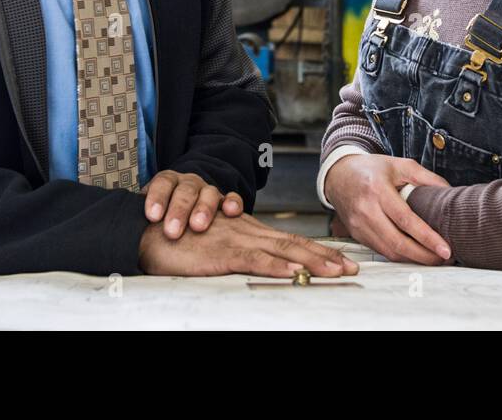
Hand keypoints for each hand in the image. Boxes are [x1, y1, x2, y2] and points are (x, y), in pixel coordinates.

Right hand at [138, 211, 360, 277]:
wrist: (149, 231)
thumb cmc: (180, 241)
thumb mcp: (216, 246)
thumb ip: (239, 253)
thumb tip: (265, 266)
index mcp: (248, 231)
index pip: (290, 241)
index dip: (318, 251)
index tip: (342, 262)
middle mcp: (248, 232)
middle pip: (294, 244)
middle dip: (326, 256)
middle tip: (352, 268)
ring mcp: (237, 241)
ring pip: (282, 251)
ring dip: (311, 261)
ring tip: (335, 271)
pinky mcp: (221, 253)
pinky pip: (254, 260)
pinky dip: (276, 265)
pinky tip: (293, 271)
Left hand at [140, 170, 243, 238]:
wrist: (186, 204)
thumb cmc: (164, 215)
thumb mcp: (152, 213)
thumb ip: (143, 221)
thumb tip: (124, 236)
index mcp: (167, 182)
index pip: (162, 183)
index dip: (157, 197)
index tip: (152, 216)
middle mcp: (188, 183)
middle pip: (185, 190)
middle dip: (179, 210)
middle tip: (172, 230)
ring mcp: (207, 191)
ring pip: (208, 193)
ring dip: (203, 209)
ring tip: (198, 226)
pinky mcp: (225, 201)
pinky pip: (232, 198)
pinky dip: (232, 203)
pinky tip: (230, 212)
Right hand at [324, 154, 452, 264]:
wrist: (338, 175)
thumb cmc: (370, 169)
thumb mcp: (399, 164)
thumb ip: (426, 177)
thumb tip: (449, 192)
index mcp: (377, 189)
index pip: (405, 220)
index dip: (427, 237)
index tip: (445, 249)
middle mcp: (365, 210)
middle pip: (397, 243)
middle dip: (424, 256)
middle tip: (445, 258)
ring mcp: (358, 226)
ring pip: (389, 252)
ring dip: (414, 259)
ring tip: (435, 258)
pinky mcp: (357, 235)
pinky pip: (381, 251)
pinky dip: (400, 256)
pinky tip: (415, 254)